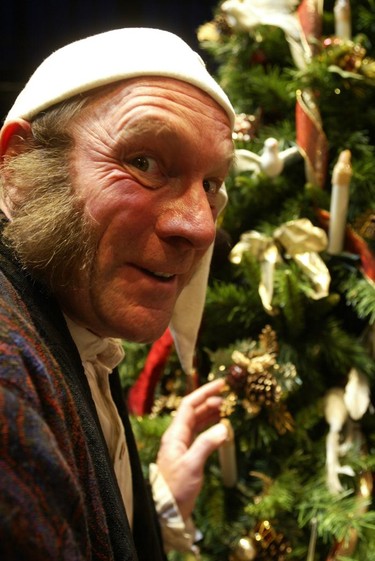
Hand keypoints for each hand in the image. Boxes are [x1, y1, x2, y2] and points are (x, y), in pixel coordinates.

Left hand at [156, 378, 227, 519]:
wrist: (167, 512)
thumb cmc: (176, 489)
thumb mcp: (192, 465)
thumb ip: (206, 444)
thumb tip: (223, 427)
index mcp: (174, 434)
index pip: (189, 404)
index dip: (204, 392)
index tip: (221, 384)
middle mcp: (177, 436)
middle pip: (193, 411)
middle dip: (210, 400)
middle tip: (228, 397)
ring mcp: (181, 445)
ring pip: (197, 422)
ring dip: (211, 412)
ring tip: (227, 407)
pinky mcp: (187, 455)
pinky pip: (200, 434)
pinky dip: (211, 426)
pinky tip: (221, 427)